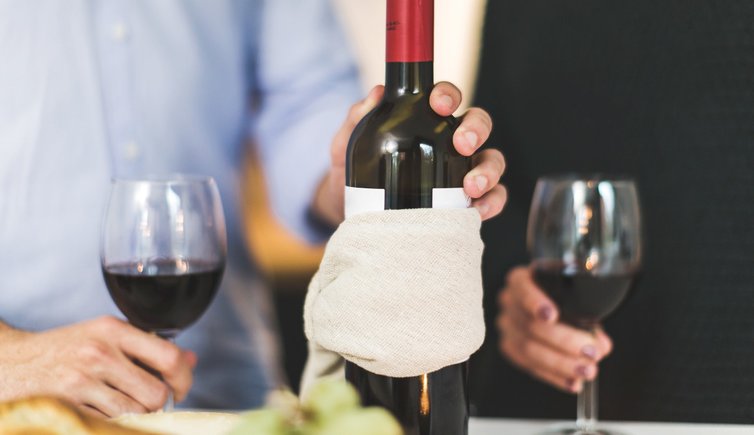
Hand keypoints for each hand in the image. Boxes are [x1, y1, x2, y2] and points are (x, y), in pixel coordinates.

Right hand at [0, 316, 195, 416]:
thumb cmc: (65, 350)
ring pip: (135, 412)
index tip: (181, 387)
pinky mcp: (67, 405)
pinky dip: (114, 422)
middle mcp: (99, 352)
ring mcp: (81, 381)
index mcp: (113, 330)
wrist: (12, 363)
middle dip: (159, 403)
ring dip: (136, 415)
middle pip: (156, 392)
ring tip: (124, 406)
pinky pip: (110, 422)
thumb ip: (147, 347)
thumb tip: (191, 359)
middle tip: (150, 402)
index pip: (169, 356)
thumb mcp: (105, 336)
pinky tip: (105, 412)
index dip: (184, 378)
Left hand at [314, 83, 506, 224]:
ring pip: (492, 161)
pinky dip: (492, 202)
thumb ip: (356, 118)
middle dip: (477, 130)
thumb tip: (375, 94)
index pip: (446, 100)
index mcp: (425, 122)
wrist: (349, 215)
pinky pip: (491, 199)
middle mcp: (449, 144)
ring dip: (488, 171)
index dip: (449, 95)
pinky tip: (477, 211)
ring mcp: (460, 173)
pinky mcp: (464, 204)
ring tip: (471, 186)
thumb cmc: (352, 175)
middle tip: (461, 145)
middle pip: (479, 125)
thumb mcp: (345, 146)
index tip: (440, 105)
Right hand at [497, 267, 612, 392]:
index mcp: (520, 280)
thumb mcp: (573, 295)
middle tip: (592, 352)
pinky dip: (554, 376)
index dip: (536, 302)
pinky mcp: (509, 348)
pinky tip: (572, 382)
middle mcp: (509, 302)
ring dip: (561, 364)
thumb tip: (600, 344)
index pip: (523, 289)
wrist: (545, 303)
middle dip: (565, 341)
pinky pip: (530, 366)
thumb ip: (586, 314)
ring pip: (529, 349)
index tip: (552, 315)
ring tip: (587, 371)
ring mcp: (506, 326)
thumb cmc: (562, 296)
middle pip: (531, 325)